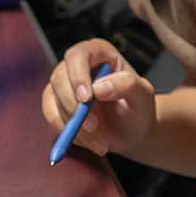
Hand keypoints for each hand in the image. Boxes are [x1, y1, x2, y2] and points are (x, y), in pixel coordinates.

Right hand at [41, 38, 155, 160]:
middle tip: (93, 127)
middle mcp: (77, 65)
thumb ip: (127, 85)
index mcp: (98, 53)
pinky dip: (69, 135)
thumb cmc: (139, 108)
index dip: (78, 75)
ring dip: (74, 126)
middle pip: (59, 78)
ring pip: (53, 101)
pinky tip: (92, 143)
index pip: (78, 55)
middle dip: (73, 106)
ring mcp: (63, 85)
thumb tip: (99, 88)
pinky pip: (52, 117)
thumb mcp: (143, 96)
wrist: (131, 130)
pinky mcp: (55, 104)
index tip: (86, 99)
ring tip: (101, 143)